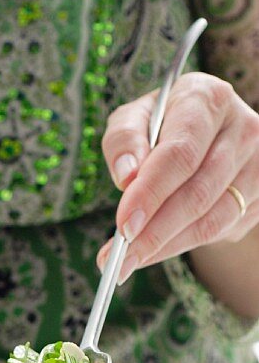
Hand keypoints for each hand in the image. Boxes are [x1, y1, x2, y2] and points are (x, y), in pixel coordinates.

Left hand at [97, 73, 258, 281]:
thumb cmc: (163, 124)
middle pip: (197, 193)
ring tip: (127, 262)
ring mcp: (258, 164)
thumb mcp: (135, 118)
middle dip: (153, 232)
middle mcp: (242, 128)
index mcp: (208, 99)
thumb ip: (124, 140)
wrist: (206, 132)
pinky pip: (218, 232)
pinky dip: (180, 246)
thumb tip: (126, 177)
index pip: (181, 153)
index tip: (123, 226)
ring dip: (165, 247)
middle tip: (118, 259)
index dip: (150, 193)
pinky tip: (154, 250)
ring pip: (211, 220)